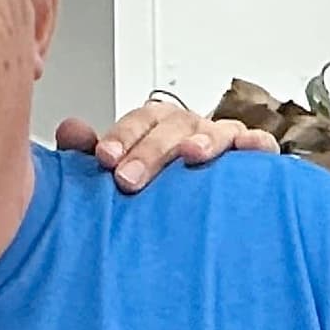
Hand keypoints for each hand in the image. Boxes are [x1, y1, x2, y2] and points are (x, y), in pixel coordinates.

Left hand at [56, 99, 281, 191]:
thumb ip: (96, 152)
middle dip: (151, 150)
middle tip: (129, 178)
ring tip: (191, 156)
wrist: (203, 207)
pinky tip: (248, 151)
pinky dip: (256, 144)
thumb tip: (70, 131)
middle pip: (173, 126)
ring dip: (203, 141)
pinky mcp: (253, 155)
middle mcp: (189, 128)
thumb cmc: (159, 183)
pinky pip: (259, 144)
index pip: (139, 121)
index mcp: (157, 126)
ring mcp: (222, 139)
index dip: (122, 137)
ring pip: (215, 131)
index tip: (104, 158)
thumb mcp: (123, 166)